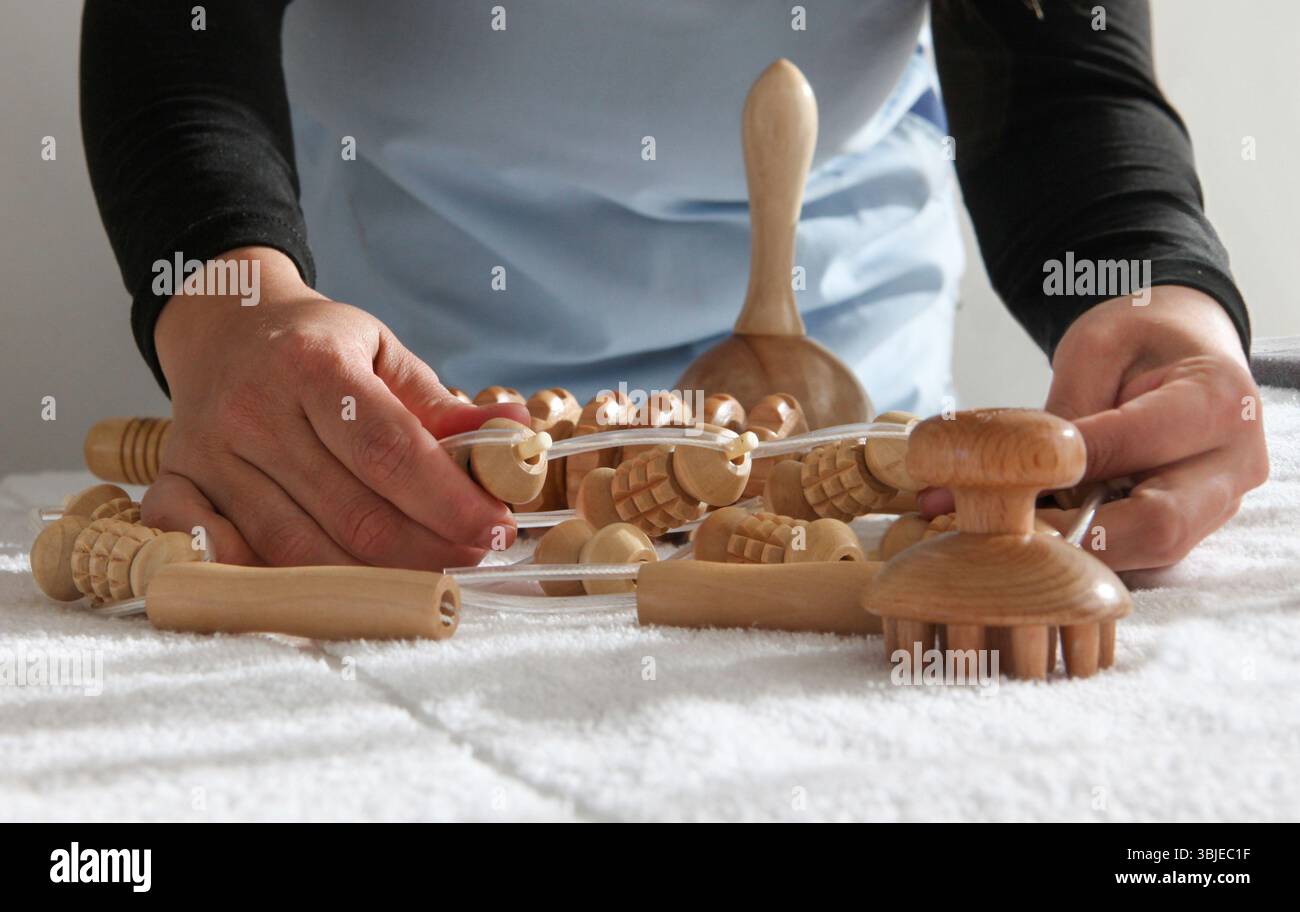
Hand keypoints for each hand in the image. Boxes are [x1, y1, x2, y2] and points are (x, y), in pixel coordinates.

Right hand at [142, 246, 528, 568]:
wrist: (224, 326)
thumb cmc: (318, 347)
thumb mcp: (382, 353)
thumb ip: (440, 405)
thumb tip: (515, 434)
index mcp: (313, 367)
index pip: (391, 452)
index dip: (450, 501)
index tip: (497, 529)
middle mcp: (254, 411)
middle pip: (353, 513)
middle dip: (428, 549)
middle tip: (473, 558)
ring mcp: (210, 455)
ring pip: (297, 549)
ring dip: (372, 581)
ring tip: (426, 577)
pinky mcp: (174, 485)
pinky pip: (216, 555)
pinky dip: (267, 583)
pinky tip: (324, 591)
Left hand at [920, 287, 1267, 570]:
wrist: (1185, 347)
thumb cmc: (1140, 339)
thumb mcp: (1094, 350)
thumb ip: (1067, 413)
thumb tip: (1014, 477)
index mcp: (1219, 401)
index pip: (1138, 448)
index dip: (1068, 468)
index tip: (1007, 478)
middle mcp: (1235, 462)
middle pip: (1158, 526)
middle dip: (1075, 533)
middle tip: (1007, 528)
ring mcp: (1221, 503)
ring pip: (1150, 554)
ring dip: (1081, 550)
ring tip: (1020, 530)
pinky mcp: (1198, 528)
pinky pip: (1145, 556)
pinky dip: (1093, 550)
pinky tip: (1049, 532)